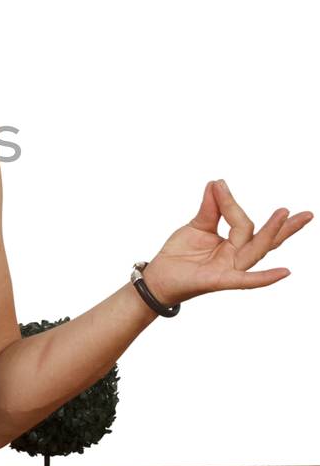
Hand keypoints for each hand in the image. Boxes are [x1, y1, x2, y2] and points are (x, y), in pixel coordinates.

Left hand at [143, 179, 312, 306]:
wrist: (159, 276)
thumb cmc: (180, 254)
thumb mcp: (197, 226)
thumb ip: (211, 207)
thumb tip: (218, 184)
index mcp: (234, 244)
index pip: (243, 222)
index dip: (231, 203)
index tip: (218, 184)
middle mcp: (237, 257)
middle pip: (264, 240)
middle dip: (284, 227)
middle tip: (307, 214)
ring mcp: (231, 270)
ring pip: (256, 251)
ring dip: (271, 234)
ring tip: (285, 215)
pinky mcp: (220, 281)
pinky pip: (246, 280)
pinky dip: (265, 277)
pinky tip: (285, 272)